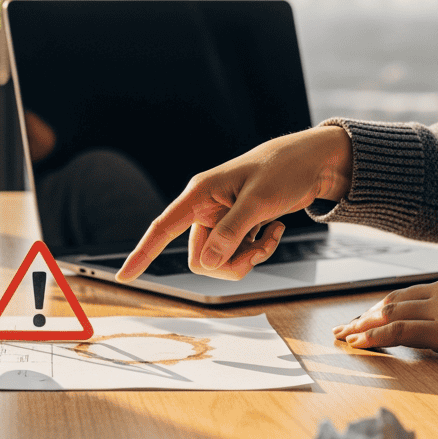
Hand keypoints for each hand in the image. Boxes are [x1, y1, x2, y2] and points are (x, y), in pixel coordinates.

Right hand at [117, 126, 352, 281]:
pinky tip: (274, 231)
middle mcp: (205, 208)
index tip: (125, 277)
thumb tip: (207, 264)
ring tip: (271, 236)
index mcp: (199, 194)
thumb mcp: (259, 201)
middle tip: (258, 250)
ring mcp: (221, 219)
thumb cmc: (284, 169)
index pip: (162, 228)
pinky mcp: (237, 226)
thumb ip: (231, 232)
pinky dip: (256, 250)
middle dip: (228, 263)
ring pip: (218, 260)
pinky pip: (236, 254)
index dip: (142, 253)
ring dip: (246, 257)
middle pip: (199, 257)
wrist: (312, 161)